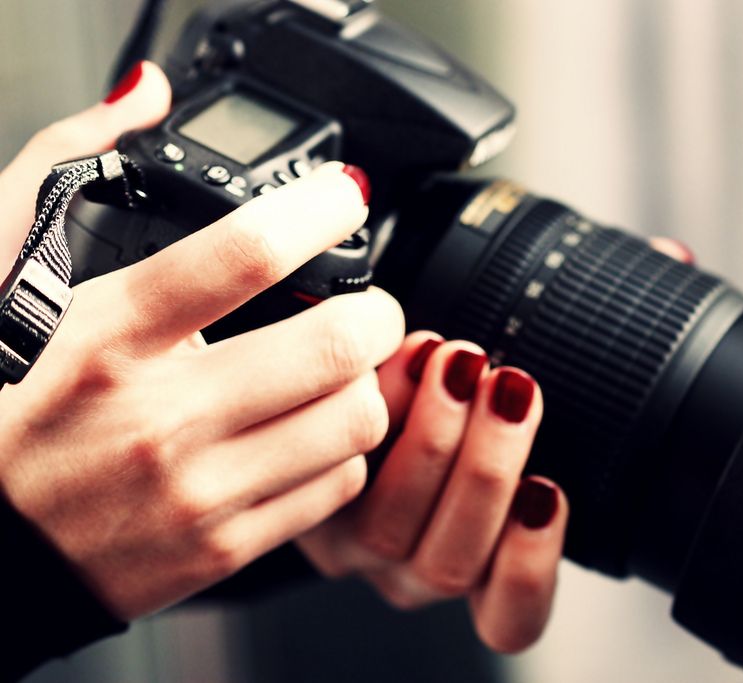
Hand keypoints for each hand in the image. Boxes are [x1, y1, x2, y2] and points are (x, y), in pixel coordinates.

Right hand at [0, 62, 403, 619]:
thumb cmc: (2, 407)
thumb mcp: (7, 275)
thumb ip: (65, 169)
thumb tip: (141, 93)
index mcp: (107, 336)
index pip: (246, 253)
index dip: (320, 209)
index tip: (344, 196)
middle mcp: (159, 419)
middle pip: (338, 344)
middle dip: (376, 309)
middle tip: (365, 301)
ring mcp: (197, 492)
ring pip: (356, 420)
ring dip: (365, 383)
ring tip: (336, 370)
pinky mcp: (223, 547)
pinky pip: (337, 488)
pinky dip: (342, 451)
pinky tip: (307, 434)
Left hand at [297, 334, 568, 653]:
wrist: (371, 371)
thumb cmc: (467, 401)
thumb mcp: (505, 425)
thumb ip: (519, 427)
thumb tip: (527, 393)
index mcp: (477, 568)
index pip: (509, 618)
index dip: (530, 566)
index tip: (545, 491)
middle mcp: (412, 570)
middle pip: (450, 564)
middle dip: (487, 469)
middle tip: (511, 388)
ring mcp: (353, 544)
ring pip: (388, 528)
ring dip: (433, 438)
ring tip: (458, 364)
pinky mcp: (309, 496)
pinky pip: (337, 475)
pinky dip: (379, 411)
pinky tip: (409, 360)